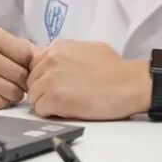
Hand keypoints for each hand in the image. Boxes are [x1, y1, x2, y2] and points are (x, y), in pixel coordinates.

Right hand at [0, 26, 36, 109]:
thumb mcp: (2, 42)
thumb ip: (26, 49)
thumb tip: (50, 60)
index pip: (26, 55)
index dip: (30, 65)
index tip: (25, 68)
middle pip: (19, 75)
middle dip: (24, 82)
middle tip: (20, 83)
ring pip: (10, 91)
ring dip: (15, 94)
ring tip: (8, 88)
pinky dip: (2, 102)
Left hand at [27, 40, 148, 119]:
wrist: (130, 84)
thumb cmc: (116, 69)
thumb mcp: (87, 49)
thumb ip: (66, 54)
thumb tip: (55, 62)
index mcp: (58, 47)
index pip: (34, 64)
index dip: (43, 77)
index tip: (55, 84)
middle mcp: (50, 60)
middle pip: (31, 81)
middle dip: (43, 91)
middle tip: (64, 96)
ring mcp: (50, 79)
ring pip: (33, 97)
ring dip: (47, 103)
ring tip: (68, 104)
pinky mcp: (54, 98)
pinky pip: (40, 110)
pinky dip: (52, 113)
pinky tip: (69, 110)